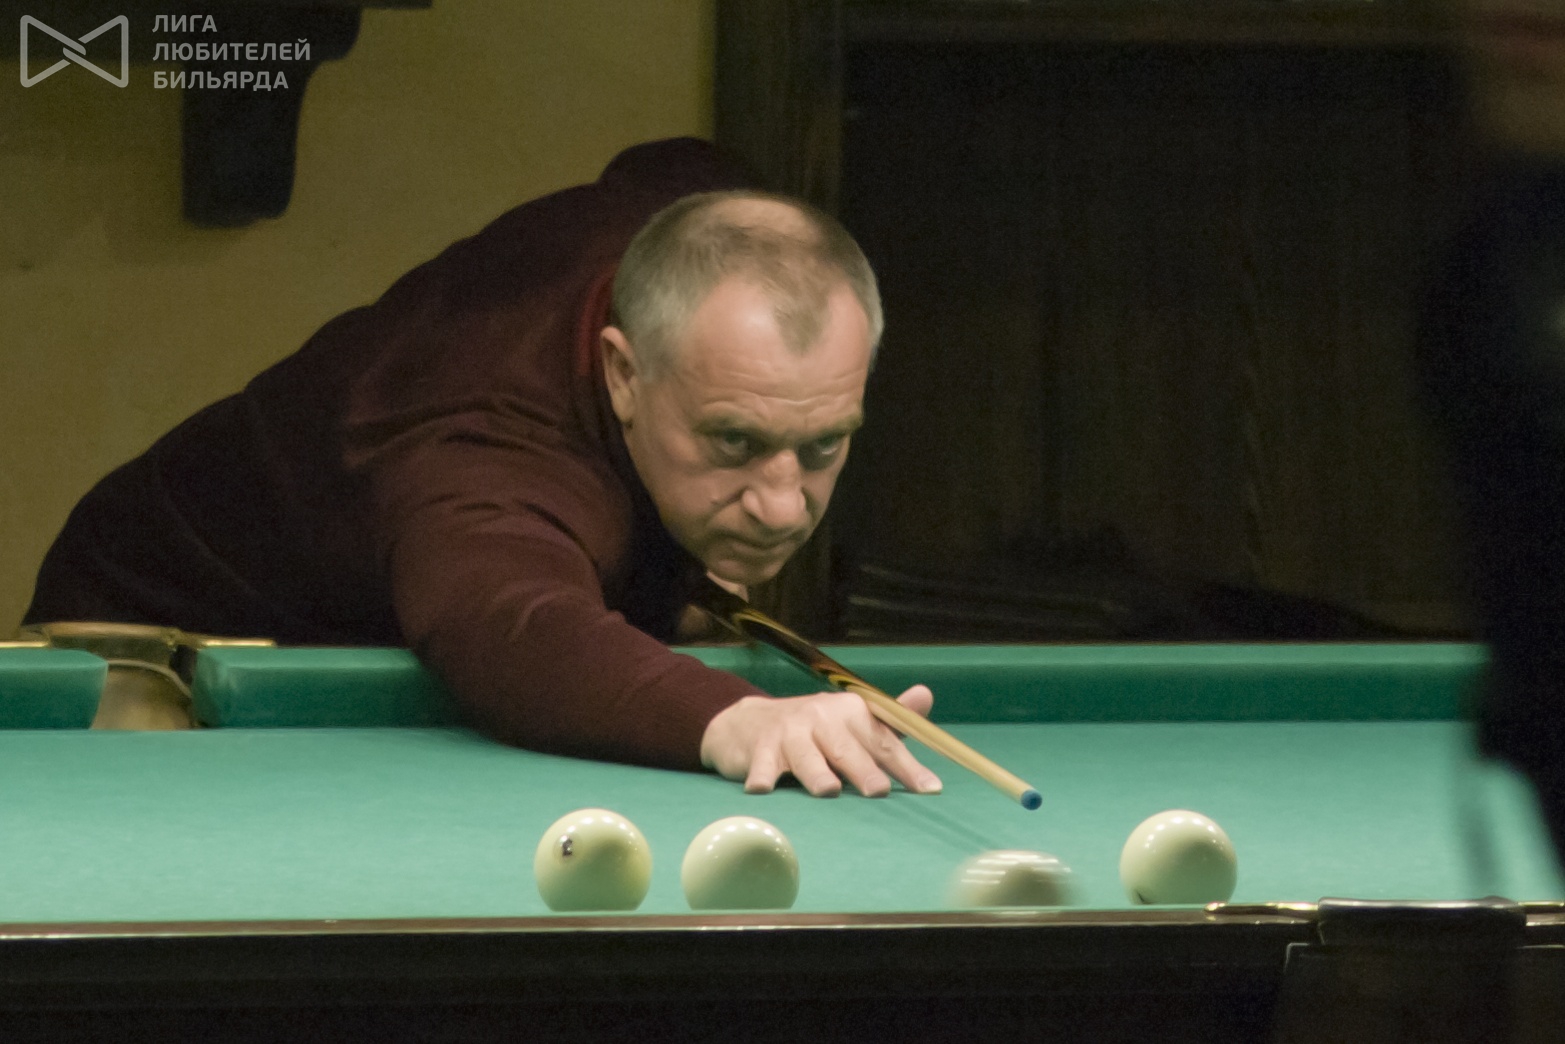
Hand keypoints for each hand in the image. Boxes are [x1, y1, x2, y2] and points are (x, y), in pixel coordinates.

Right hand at [700, 685, 942, 797]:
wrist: (751, 722)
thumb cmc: (815, 730)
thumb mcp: (852, 722)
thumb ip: (890, 721)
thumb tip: (926, 696)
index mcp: (850, 713)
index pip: (882, 741)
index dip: (906, 765)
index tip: (929, 789)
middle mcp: (822, 718)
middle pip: (846, 748)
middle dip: (863, 769)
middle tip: (878, 791)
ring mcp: (789, 732)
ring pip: (806, 756)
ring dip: (817, 773)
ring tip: (828, 791)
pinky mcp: (760, 747)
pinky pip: (762, 765)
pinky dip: (762, 776)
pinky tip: (762, 789)